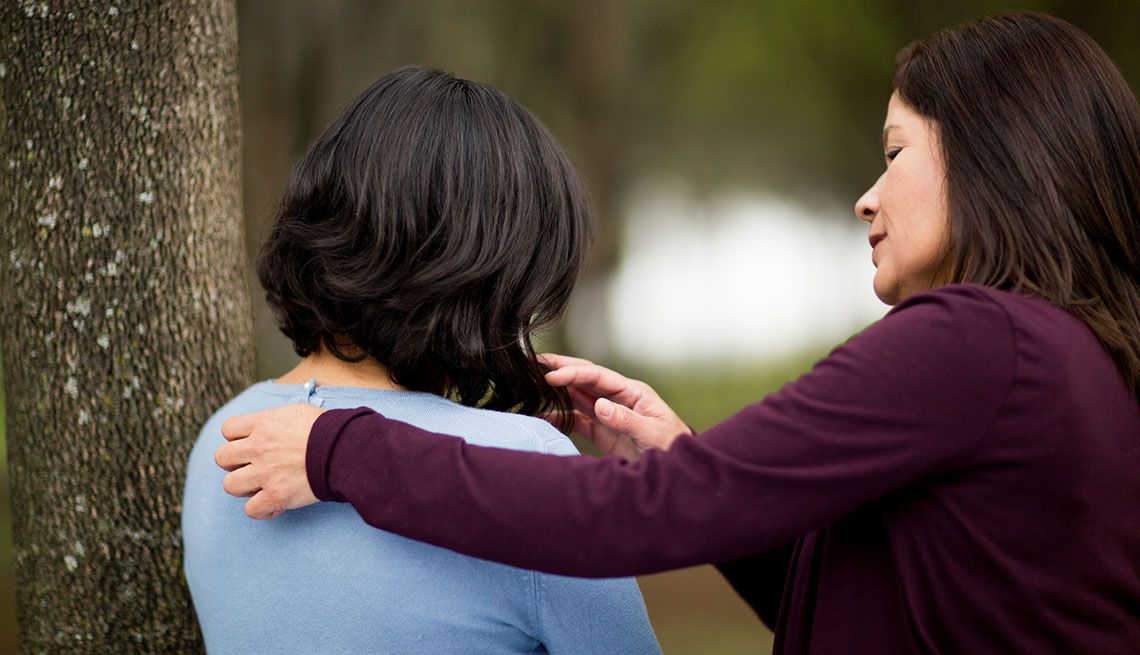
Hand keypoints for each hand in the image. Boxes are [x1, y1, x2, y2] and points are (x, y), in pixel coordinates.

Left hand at [214, 403, 324, 519]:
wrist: (346, 449)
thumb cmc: (329, 429)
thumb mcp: (299, 413)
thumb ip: (277, 421)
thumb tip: (273, 428)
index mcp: (264, 424)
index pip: (228, 429)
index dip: (237, 438)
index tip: (250, 443)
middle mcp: (259, 447)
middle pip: (222, 458)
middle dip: (235, 463)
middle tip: (253, 466)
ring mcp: (266, 473)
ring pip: (230, 485)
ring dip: (244, 487)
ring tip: (262, 486)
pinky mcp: (276, 495)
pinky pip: (251, 510)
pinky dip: (262, 510)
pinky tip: (274, 504)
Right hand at [540, 353, 690, 461]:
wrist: (678, 470)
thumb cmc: (672, 447)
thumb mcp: (652, 434)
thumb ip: (626, 420)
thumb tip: (600, 406)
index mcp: (632, 392)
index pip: (598, 376)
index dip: (574, 373)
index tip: (552, 375)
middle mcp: (617, 398)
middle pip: (585, 378)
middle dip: (561, 368)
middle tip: (534, 360)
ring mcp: (608, 414)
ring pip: (577, 395)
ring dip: (557, 388)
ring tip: (532, 381)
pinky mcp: (602, 431)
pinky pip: (577, 420)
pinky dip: (559, 417)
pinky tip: (542, 415)